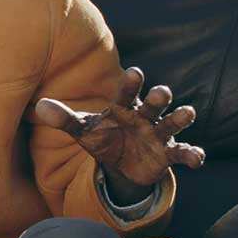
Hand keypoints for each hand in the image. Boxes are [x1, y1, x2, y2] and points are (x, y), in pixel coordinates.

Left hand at [36, 67, 205, 202]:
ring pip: (173, 123)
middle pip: (154, 104)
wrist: (121, 165)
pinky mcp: (168, 154)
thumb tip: (40, 106)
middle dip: (159, 98)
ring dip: (181, 118)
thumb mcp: (83, 130)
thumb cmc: (103, 138)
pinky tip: (197, 159)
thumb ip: (64, 118)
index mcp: (124, 108)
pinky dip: (192, 155)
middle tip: (161, 92)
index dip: (131, 84)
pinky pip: (183, 152)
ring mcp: (159, 134)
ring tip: (188, 113)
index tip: (134, 72)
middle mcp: (145, 117)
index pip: (127, 93)